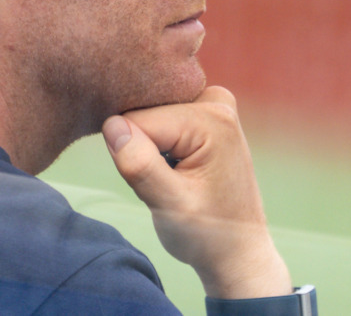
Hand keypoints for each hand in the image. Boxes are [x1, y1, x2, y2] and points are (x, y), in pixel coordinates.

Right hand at [101, 85, 290, 298]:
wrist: (237, 249)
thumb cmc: (209, 233)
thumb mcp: (171, 206)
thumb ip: (140, 164)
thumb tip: (112, 124)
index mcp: (212, 119)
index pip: (136, 120)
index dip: (134, 154)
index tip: (159, 184)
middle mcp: (215, 101)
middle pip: (142, 113)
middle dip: (142, 147)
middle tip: (168, 181)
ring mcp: (212, 104)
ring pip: (147, 115)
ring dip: (150, 145)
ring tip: (175, 176)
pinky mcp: (205, 112)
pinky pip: (160, 116)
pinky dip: (159, 141)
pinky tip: (177, 164)